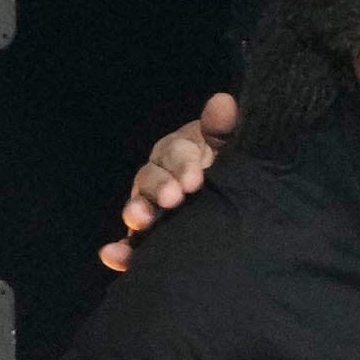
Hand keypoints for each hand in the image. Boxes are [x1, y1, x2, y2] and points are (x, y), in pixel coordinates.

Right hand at [99, 91, 239, 271]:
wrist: (247, 213)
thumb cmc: (233, 170)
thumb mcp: (232, 147)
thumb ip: (224, 128)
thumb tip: (223, 102)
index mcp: (180, 154)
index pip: (175, 153)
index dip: (182, 164)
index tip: (196, 178)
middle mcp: (161, 179)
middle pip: (151, 179)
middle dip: (159, 187)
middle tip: (173, 198)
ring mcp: (154, 209)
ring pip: (139, 208)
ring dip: (137, 212)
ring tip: (140, 221)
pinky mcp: (150, 241)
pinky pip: (132, 246)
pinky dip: (121, 252)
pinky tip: (112, 256)